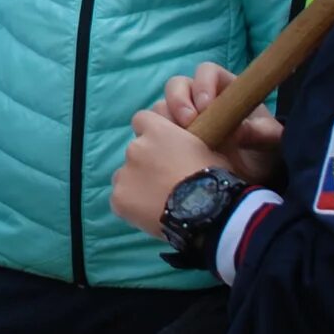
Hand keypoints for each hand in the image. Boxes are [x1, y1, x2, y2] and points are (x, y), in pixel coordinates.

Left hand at [111, 102, 282, 238]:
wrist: (207, 211)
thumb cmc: (215, 177)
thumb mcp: (211, 147)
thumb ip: (190, 140)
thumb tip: (192, 142)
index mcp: (157, 130)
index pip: (143, 120)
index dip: (152, 132)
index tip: (163, 146)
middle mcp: (136, 147)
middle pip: (135, 151)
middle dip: (146, 162)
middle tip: (166, 180)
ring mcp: (124, 173)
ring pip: (126, 176)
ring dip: (139, 184)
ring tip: (161, 200)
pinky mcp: (119, 199)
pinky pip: (121, 200)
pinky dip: (133, 205)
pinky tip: (153, 214)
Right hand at [155, 61, 287, 180]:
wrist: (250, 182)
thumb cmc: (264, 154)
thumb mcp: (270, 144)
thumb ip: (260, 134)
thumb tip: (238, 132)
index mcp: (225, 90)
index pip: (207, 72)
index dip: (203, 84)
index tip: (207, 106)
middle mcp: (199, 100)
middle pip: (177, 85)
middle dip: (178, 101)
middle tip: (188, 124)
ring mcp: (182, 119)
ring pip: (161, 107)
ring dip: (165, 120)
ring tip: (177, 141)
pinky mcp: (170, 139)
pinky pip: (154, 131)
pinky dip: (156, 138)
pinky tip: (169, 153)